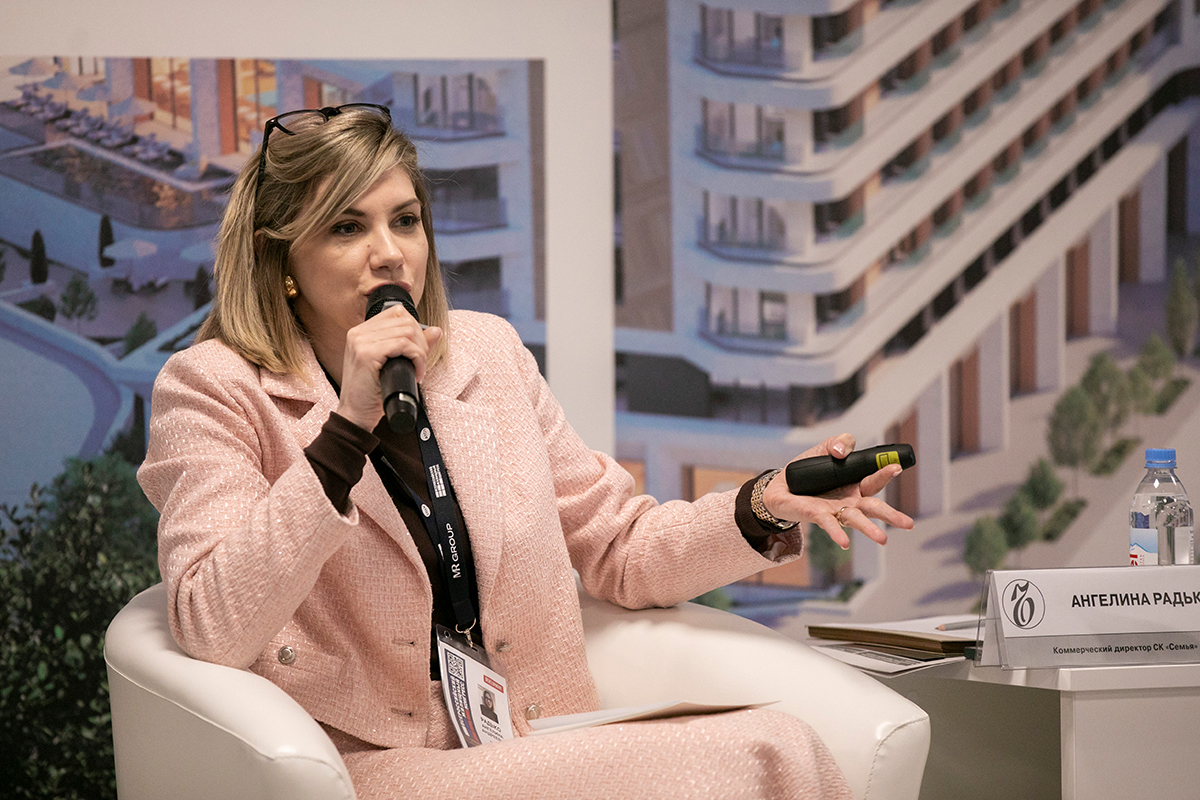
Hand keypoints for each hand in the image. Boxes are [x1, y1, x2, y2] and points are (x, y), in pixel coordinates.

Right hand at [335, 307, 441, 430]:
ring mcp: (360, 341)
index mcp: (362, 332)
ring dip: (421, 352)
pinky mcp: (366, 353)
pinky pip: (403, 344)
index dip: (416, 329)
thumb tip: (435, 330)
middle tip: (420, 364)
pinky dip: (417, 358)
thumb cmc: (373, 393)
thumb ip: (413, 345)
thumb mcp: (394, 364)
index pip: (398, 312)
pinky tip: (415, 374)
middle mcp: (358, 332)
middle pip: (405, 320)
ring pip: (407, 331)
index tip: (418, 352)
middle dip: (421, 342)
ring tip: (418, 370)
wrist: (356, 415)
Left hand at [761, 433, 913, 549]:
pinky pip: (829, 525)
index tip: (896, 466)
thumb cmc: (808, 471)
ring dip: (870, 530)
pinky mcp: (818, 516)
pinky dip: (837, 533)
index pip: (874, 480)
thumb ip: (839, 443)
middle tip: (908, 524)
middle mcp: (850, 501)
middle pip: (874, 508)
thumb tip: (842, 452)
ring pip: (856, 520)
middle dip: (891, 516)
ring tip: (883, 540)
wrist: (780, 486)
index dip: (885, 473)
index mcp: (855, 485)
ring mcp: (835, 510)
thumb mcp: (824, 449)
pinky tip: (844, 542)